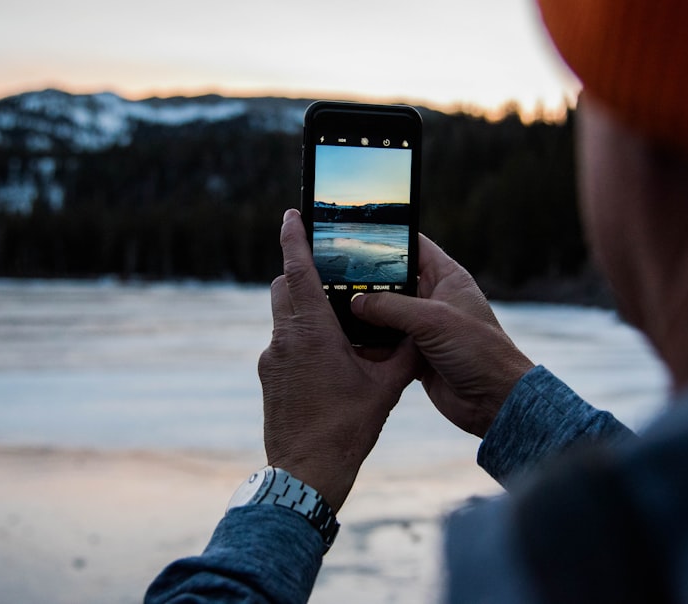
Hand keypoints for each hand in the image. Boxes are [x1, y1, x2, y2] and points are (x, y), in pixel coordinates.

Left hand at [257, 209, 418, 510]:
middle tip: (328, 273)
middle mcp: (284, 338)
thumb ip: (404, 353)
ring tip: (336, 324)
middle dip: (301, 273)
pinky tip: (326, 360)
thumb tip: (419, 332)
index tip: (292, 215)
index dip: (294, 238)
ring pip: (282, 315)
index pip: (297, 269)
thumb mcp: (386, 388)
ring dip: (303, 308)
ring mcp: (271, 358)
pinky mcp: (268, 376)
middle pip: (284, 287)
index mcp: (311, 331)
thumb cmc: (346, 429)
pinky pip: (282, 343)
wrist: (306, 472)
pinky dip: (300, 337)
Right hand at [350, 235, 534, 437]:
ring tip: (335, 309)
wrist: (493, 401)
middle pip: (393, 281)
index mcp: (447, 278)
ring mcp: (424, 327)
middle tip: (335, 277)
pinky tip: (349, 341)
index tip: (357, 234)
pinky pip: (386, 343)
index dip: (389, 238)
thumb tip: (356, 302)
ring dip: (365, 316)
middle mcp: (434, 298)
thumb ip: (390, 307)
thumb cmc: (478, 351)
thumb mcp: (432, 320)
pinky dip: (370, 344)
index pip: (413, 246)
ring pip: (385, 314)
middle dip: (367, 282)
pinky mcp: (415, 354)